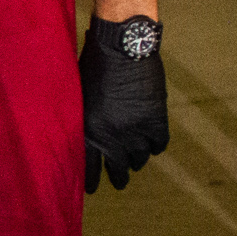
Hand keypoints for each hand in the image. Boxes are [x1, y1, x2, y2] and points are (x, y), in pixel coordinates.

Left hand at [81, 15, 168, 192]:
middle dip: (118, 176)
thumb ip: (81, 118)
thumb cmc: (93, 64)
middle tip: (119, 180)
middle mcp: (111, 137)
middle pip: (117, 168)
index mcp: (88, 130)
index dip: (92, 180)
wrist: (122, 46)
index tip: (92, 189)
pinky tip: (151, 144)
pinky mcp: (155, 120)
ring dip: (136, 160)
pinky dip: (155, 145)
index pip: (89, 167)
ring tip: (135, 161)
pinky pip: (158, 144)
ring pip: (139, 159)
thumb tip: (81, 135)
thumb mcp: (78, 94)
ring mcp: (135, 131)